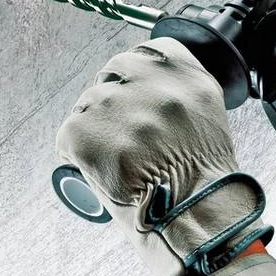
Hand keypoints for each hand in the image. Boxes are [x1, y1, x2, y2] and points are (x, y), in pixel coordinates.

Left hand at [55, 37, 269, 275]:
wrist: (194, 222)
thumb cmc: (202, 183)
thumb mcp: (206, 121)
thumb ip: (179, 94)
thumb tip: (144, 87)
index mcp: (189, 77)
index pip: (148, 53)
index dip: (139, 79)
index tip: (140, 98)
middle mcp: (154, 85)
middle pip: (114, 74)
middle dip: (114, 102)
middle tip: (127, 138)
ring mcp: (118, 107)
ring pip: (88, 105)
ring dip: (97, 131)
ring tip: (123, 162)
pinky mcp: (86, 132)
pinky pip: (69, 136)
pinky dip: (79, 156)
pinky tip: (105, 172)